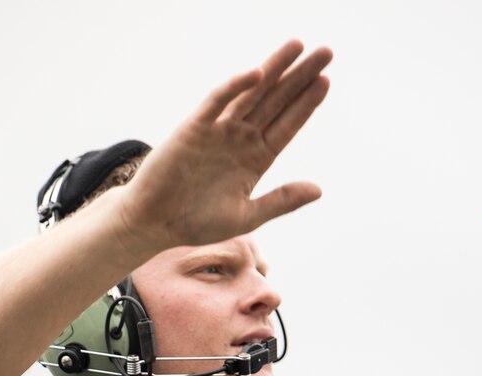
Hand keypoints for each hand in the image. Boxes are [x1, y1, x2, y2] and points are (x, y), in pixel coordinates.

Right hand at [112, 40, 331, 258]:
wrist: (155, 224)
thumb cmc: (197, 222)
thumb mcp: (248, 215)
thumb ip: (282, 200)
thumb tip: (319, 190)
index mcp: (256, 158)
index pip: (287, 124)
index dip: (307, 103)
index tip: (326, 81)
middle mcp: (240, 139)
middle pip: (276, 101)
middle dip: (301, 77)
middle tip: (326, 52)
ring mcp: (218, 131)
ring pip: (252, 94)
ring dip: (275, 69)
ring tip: (298, 46)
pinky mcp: (194, 128)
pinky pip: (217, 103)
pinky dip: (235, 87)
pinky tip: (257, 74)